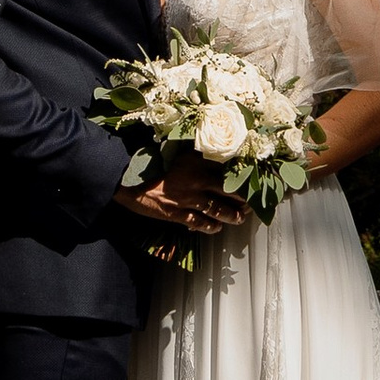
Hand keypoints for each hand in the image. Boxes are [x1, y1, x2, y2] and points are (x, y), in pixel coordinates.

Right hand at [113, 149, 250, 241]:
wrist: (127, 178)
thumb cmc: (151, 162)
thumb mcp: (175, 151)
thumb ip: (195, 153)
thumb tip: (212, 153)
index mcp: (197, 160)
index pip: (227, 168)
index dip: (242, 176)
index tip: (253, 180)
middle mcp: (196, 179)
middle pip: (228, 191)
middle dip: (242, 199)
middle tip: (251, 204)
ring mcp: (187, 198)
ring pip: (218, 210)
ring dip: (232, 216)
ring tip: (240, 218)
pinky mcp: (176, 213)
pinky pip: (199, 223)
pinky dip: (210, 227)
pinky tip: (216, 228)